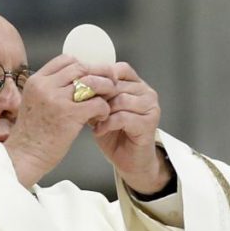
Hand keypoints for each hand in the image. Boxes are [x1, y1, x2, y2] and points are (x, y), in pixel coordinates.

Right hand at [4, 55, 116, 187]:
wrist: (24, 156)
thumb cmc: (31, 135)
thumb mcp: (34, 103)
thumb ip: (50, 90)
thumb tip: (77, 81)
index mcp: (36, 81)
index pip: (66, 59)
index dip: (84, 65)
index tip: (92, 75)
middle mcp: (45, 86)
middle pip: (81, 67)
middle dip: (100, 73)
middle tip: (111, 82)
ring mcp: (57, 100)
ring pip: (92, 82)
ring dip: (106, 88)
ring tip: (109, 99)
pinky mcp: (69, 115)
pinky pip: (97, 103)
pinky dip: (104, 108)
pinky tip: (101, 116)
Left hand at [92, 62, 169, 193]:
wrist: (129, 160)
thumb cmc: (115, 135)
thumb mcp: (102, 110)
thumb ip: (98, 95)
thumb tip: (79, 84)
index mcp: (136, 85)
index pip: (119, 69)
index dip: (100, 78)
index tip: (85, 90)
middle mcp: (146, 93)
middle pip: (117, 84)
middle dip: (98, 97)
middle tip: (85, 108)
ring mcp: (150, 107)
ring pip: (121, 99)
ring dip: (102, 111)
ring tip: (92, 121)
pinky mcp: (149, 123)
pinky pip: (123, 117)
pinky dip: (107, 124)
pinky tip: (99, 131)